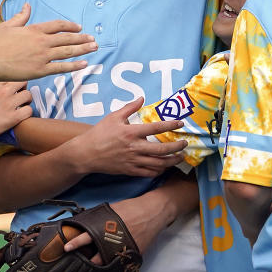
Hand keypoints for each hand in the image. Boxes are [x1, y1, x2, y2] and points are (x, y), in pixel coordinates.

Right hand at [0, 4, 96, 80]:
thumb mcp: (8, 25)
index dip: (70, 26)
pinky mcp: (40, 70)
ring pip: (68, 51)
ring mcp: (42, 56)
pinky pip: (61, 67)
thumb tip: (27, 5)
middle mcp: (41, 41)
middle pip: (67, 38)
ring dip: (83, 49)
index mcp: (34, 29)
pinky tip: (84, 63)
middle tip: (93, 39)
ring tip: (94, 47)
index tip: (79, 27)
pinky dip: (74, 65)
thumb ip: (21, 16)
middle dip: (82, 38)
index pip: (57, 25)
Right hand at [0, 81, 31, 145]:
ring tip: (22, 105)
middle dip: (23, 87)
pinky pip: (29, 111)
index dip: (13, 81)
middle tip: (19, 94)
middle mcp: (3, 91)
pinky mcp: (13, 117)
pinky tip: (21, 115)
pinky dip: (27, 113)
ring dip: (27, 100)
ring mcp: (9, 104)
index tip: (12, 86)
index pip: (11, 74)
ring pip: (28, 95)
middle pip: (23, 81)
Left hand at [63, 194, 169, 262]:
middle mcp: (114, 241)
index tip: (66, 248)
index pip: (87, 236)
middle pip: (96, 257)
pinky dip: (111, 268)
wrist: (153, 211)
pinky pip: (119, 265)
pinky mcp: (133, 255)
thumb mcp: (111, 210)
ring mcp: (124, 250)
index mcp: (107, 228)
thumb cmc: (130, 208)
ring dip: (97, 268)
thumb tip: (82, 224)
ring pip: (107, 264)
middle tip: (73, 266)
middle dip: (84, 262)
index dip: (76, 243)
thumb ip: (97, 219)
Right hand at [70, 97, 186, 176]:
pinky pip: (149, 173)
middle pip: (161, 150)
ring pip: (158, 164)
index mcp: (131, 132)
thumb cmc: (99, 133)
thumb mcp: (113, 116)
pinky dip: (159, 171)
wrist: (86, 153)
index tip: (181, 124)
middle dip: (176, 147)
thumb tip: (142, 98)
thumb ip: (129, 108)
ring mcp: (132, 161)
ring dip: (172, 161)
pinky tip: (164, 167)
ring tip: (180, 157)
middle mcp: (134, 147)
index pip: (156, 128)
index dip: (171, 125)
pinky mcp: (130, 171)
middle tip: (185, 144)